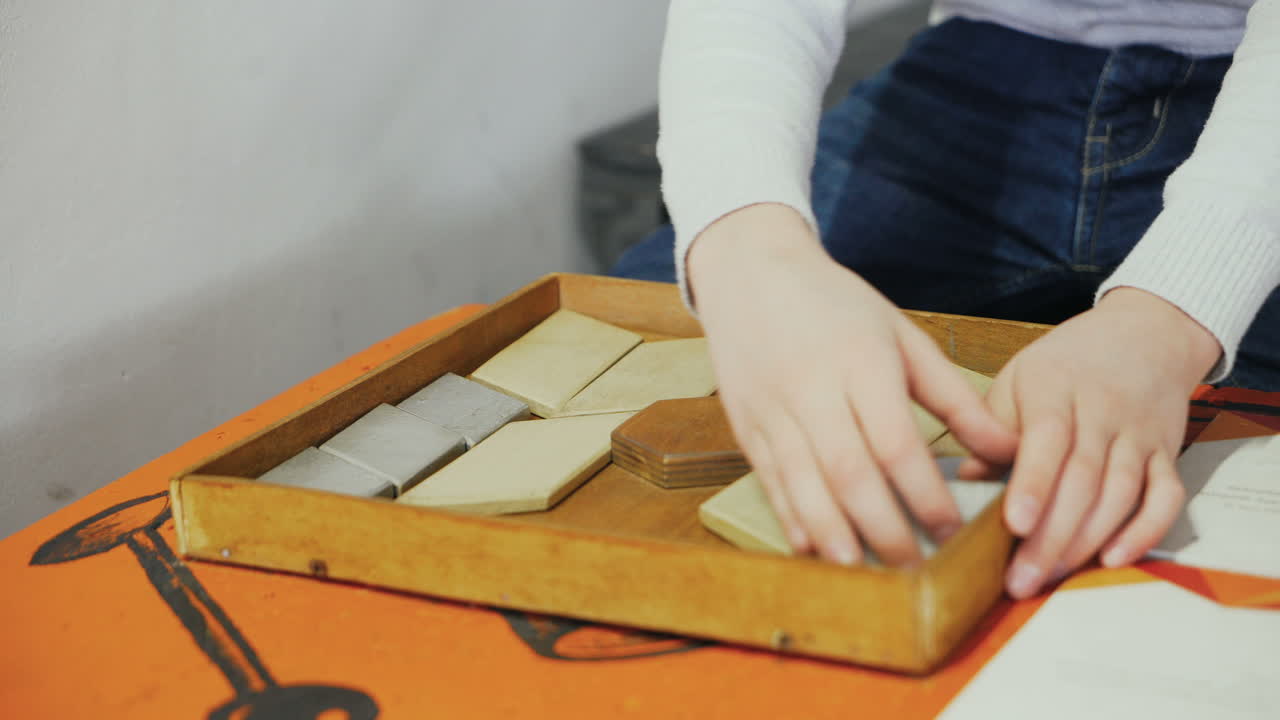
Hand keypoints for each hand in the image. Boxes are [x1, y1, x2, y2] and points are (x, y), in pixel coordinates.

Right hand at [688, 204, 1017, 564]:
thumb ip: (954, 397)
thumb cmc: (834, 303)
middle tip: (913, 570)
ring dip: (833, 533)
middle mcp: (812, 388)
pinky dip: (791, 516)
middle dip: (882, 528)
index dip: (924, 494)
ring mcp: (772, 409)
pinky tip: (812, 547)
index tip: (952, 531)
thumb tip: (1008, 450)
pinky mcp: (744, 424)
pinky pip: (769, 479)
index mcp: (860, 362)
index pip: (896, 442)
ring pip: (803, 483)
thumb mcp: (901, 335)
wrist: (749, 272)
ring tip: (861, 571)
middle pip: (849, 472)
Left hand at [960, 287, 1221, 597]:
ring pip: (1121, 493)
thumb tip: (964, 478)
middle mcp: (1103, 413)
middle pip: (1082, 479)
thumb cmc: (1067, 362)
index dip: (1032, 484)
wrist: (1146, 332)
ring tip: (1052, 577)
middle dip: (1051, 535)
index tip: (1014, 525)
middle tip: (1021, 579)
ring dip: (1087, 541)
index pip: (1046, 440)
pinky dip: (1146, 530)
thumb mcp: (1018, 378)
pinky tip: (1116, 558)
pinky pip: (1166, 497)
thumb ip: (990, 426)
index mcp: (1056, 390)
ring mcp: (1139, 435)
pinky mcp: (1167, 454)